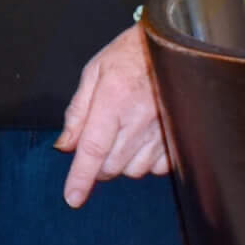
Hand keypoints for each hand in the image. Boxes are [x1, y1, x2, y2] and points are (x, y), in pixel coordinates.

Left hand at [56, 23, 167, 204]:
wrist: (170, 46)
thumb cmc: (127, 56)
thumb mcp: (94, 72)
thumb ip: (77, 111)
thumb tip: (64, 146)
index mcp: (114, 100)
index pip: (93, 149)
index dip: (81, 177)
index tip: (72, 198)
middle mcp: (140, 119)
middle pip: (111, 166)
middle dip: (97, 164)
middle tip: (97, 142)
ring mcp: (163, 131)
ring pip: (134, 170)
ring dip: (121, 162)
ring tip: (121, 135)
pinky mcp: (179, 138)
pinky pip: (157, 168)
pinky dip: (145, 162)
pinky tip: (141, 140)